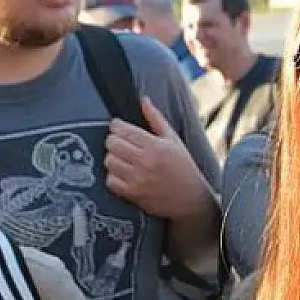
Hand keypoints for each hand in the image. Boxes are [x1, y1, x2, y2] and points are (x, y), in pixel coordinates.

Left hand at [105, 97, 206, 219]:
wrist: (190, 198)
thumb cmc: (183, 167)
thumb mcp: (173, 139)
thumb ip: (155, 118)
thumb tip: (143, 100)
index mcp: (155, 146)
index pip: (123, 129)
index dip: (117, 126)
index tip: (119, 128)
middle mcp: (145, 162)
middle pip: (112, 143)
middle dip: (113, 140)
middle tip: (120, 143)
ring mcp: (138, 179)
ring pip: (109, 161)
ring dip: (113, 158)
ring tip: (123, 159)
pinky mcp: (133, 194)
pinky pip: (111, 181)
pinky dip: (113, 176)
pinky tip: (123, 174)